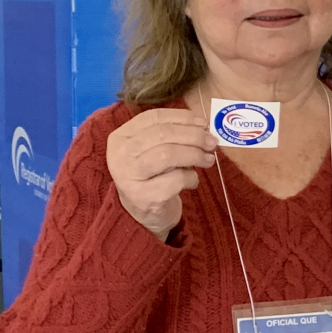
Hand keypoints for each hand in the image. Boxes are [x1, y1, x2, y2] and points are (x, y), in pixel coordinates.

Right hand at [105, 107, 216, 240]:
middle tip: (211, 142)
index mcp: (120, 137)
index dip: (182, 117)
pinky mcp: (142, 196)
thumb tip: (203, 125)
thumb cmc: (153, 176)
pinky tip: (191, 181)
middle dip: (193, 136)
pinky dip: (191, 178)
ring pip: (167, 154)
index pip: (153, 118)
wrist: (143, 215)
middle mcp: (119, 155)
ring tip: (208, 159)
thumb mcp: (154, 150)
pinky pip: (175, 179)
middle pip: (162, 134)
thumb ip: (172, 135)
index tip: (203, 123)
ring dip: (195, 155)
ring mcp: (128, 176)